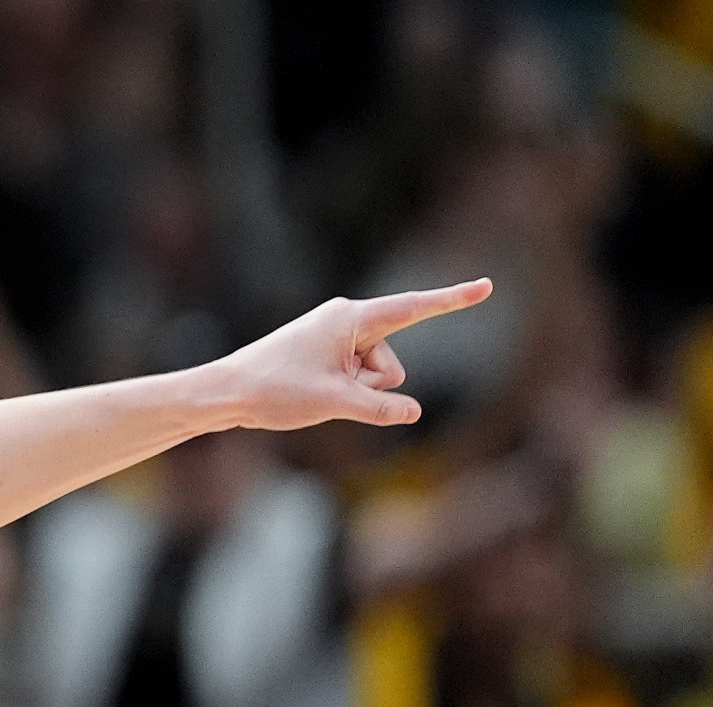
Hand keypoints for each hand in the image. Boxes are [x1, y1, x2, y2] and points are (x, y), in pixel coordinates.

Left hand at [207, 280, 492, 431]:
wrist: (226, 392)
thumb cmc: (275, 391)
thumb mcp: (334, 403)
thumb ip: (380, 409)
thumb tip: (415, 413)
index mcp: (350, 318)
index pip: (414, 308)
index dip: (453, 300)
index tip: (486, 286)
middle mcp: (345, 320)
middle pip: (391, 363)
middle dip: (372, 386)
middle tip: (324, 391)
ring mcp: (334, 337)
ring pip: (373, 376)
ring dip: (353, 392)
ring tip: (311, 392)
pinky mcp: (325, 352)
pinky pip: (354, 378)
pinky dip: (341, 392)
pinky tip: (307, 392)